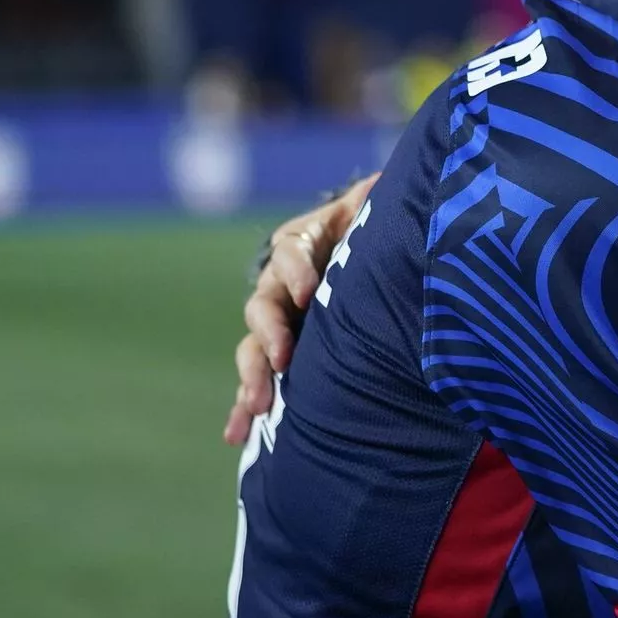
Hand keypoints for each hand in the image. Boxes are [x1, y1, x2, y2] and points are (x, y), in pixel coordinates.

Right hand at [221, 173, 378, 444]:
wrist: (367, 253)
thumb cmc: (372, 226)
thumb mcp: (373, 209)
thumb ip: (375, 200)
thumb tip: (380, 182)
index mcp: (302, 242)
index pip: (291, 251)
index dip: (297, 269)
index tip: (307, 291)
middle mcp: (281, 283)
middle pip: (264, 306)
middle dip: (271, 334)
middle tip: (281, 359)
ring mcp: (277, 321)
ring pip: (255, 348)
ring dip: (253, 376)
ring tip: (257, 406)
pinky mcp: (281, 352)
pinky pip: (258, 380)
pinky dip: (244, 406)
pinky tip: (236, 435)